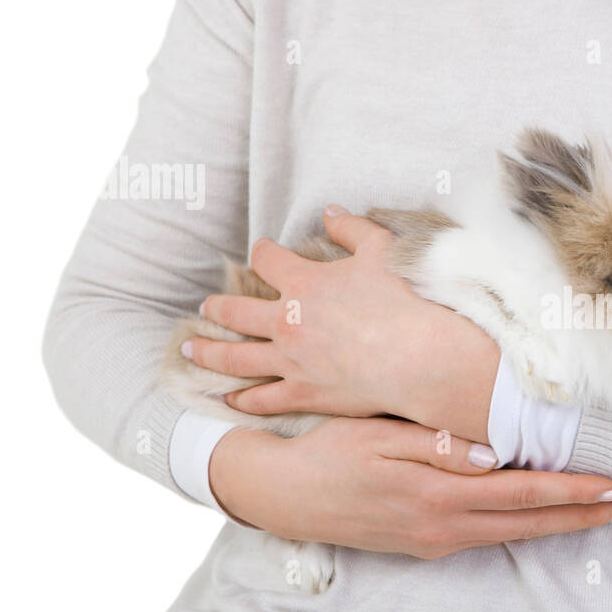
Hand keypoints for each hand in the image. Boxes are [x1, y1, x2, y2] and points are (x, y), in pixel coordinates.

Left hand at [185, 208, 499, 442]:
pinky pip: (261, 399)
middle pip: (235, 312)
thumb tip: (330, 212)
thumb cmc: (406, 301)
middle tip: (205, 309)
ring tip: (191, 351)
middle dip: (217, 309)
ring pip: (235, 358)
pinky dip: (241, 399)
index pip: (266, 259)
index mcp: (303, 282)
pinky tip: (227, 398)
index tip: (262, 252)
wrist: (420, 358)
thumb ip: (352, 228)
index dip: (262, 252)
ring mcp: (291, 362)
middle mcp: (286, 321)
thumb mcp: (383, 250)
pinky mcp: (304, 394)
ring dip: (209, 353)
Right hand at [209, 417, 611, 558]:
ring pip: (509, 534)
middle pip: (526, 523)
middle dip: (578, 516)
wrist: (284, 495)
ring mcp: (433, 542)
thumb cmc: (331, 453)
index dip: (570, 492)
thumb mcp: (380, 435)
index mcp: (437, 494)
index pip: (520, 494)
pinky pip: (484, 536)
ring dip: (555, 526)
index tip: (610, 486)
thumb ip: (437, 445)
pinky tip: (538, 518)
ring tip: (595, 514)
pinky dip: (520, 527)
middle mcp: (441, 527)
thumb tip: (491, 455)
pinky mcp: (423, 546)